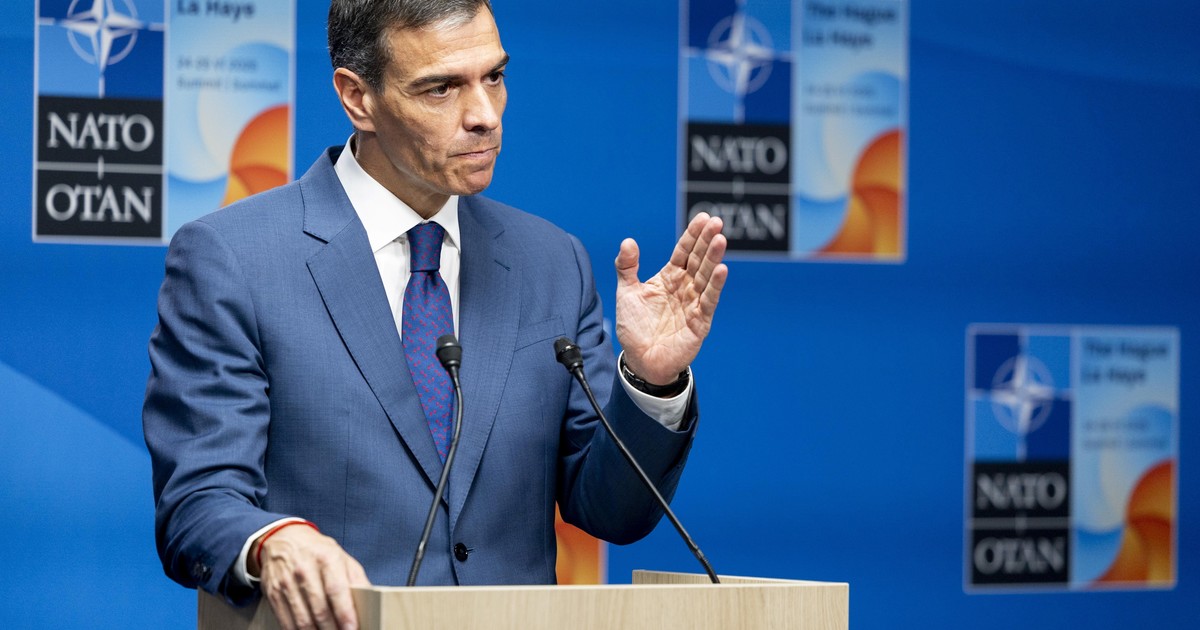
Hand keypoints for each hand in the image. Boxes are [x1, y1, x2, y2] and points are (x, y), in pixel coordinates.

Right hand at [252, 524, 370, 629]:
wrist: (283, 539)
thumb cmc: (317, 551)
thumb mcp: (342, 556)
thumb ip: (356, 578)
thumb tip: (370, 600)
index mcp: (326, 558)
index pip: (336, 589)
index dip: (345, 612)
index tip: (352, 628)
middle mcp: (304, 569)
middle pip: (319, 609)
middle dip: (332, 629)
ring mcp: (286, 582)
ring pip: (302, 619)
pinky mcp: (273, 594)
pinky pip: (286, 621)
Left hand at [615, 212, 727, 384]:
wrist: (640, 360)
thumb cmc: (635, 328)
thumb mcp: (626, 293)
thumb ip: (626, 267)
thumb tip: (628, 241)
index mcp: (669, 277)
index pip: (684, 251)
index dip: (693, 235)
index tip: (703, 217)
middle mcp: (685, 287)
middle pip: (698, 260)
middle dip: (707, 241)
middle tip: (717, 222)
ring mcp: (694, 303)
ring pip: (706, 276)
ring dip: (714, 258)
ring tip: (721, 240)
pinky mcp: (700, 321)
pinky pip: (709, 301)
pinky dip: (715, 286)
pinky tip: (722, 270)